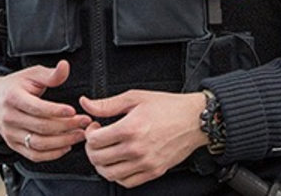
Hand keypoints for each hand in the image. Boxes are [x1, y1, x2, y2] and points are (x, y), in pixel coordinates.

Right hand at [0, 60, 91, 161]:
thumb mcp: (31, 74)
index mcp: (13, 98)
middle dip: (66, 126)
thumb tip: (65, 66)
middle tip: (84, 122)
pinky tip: (66, 146)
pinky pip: (34, 155)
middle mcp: (10, 118)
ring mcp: (11, 134)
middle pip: (41, 127)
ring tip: (79, 134)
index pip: (36, 107)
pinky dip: (52, 154)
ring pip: (39, 143)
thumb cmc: (15, 86)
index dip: (56, 111)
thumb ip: (50, 74)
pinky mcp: (14, 145)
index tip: (73, 110)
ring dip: (63, 141)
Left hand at [79, 90, 209, 187]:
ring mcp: (146, 163)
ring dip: (101, 164)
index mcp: (130, 128)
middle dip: (91, 149)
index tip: (95, 127)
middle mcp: (137, 149)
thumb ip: (107, 104)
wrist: (195, 120)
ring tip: (105, 152)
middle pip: (98, 159)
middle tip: (96, 140)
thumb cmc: (168, 107)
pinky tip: (118, 163)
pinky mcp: (154, 171)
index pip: (94, 141)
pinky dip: (117, 176)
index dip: (89, 133)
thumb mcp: (135, 97)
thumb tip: (86, 103)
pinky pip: (127, 182)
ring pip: (110, 174)